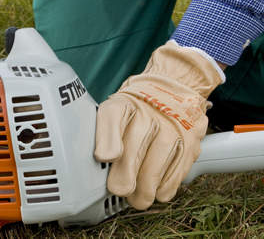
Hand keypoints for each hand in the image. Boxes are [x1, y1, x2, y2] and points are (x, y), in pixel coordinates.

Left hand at [95, 41, 224, 209]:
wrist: (170, 93)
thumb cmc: (135, 111)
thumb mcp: (113, 113)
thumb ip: (103, 135)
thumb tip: (104, 159)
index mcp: (122, 105)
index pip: (112, 117)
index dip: (109, 139)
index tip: (105, 157)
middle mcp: (148, 112)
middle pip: (136, 145)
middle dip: (126, 174)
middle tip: (120, 190)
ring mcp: (172, 126)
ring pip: (158, 162)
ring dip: (146, 188)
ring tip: (138, 199)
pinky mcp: (190, 141)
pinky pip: (178, 169)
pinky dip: (166, 186)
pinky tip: (157, 191)